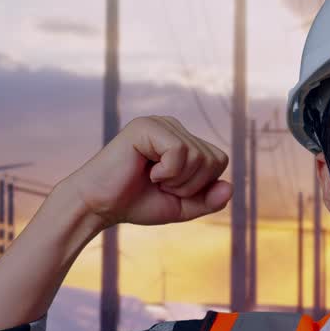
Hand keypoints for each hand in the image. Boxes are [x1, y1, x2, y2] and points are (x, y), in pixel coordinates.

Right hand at [61, 116, 231, 228]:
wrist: (99, 206)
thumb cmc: (137, 203)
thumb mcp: (182, 206)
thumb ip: (208, 200)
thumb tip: (230, 187)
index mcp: (184, 140)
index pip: (219, 161)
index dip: (201, 185)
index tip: (171, 189)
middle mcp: (174, 126)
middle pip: (213, 159)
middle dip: (191, 185)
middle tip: (160, 185)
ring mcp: (160, 123)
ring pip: (199, 157)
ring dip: (178, 180)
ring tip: (153, 179)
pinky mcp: (146, 126)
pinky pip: (180, 152)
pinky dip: (167, 172)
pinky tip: (147, 171)